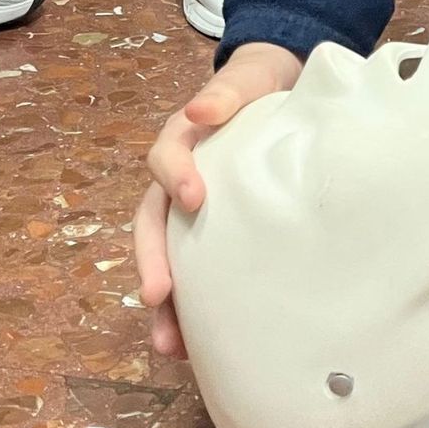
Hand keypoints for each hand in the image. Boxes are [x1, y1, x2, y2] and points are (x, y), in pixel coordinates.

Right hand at [133, 42, 303, 360]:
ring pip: (168, 259)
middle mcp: (177, 179)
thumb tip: (202, 107)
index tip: (195, 199)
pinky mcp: (214, 233)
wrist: (277, 90)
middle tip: (156, 296)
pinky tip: (200, 344)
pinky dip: (194, 308)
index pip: (166, 158)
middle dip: (151, 262)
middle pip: (152, 224)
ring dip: (164, 304)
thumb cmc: (256, 87)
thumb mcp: (244, 82)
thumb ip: (227, 92)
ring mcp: (191, 212)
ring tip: (169, 344)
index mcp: (182, 141)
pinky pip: (197, 271)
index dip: (175, 177)